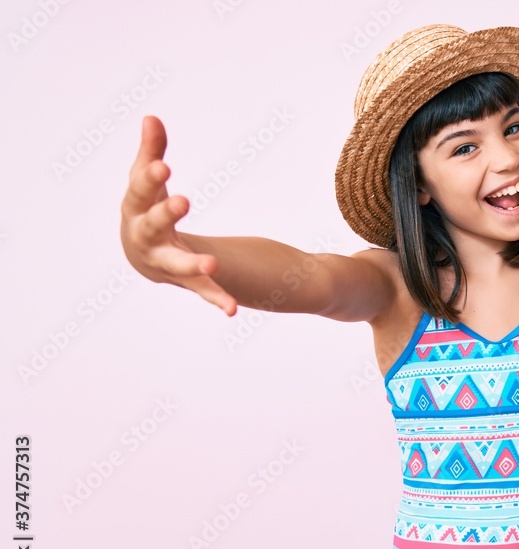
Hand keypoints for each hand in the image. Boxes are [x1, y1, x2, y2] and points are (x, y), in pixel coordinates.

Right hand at [120, 116, 237, 315]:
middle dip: (165, 214)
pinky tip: (232, 310)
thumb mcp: (147, 180)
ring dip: (193, 263)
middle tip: (182, 201)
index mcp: (135, 209)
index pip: (140, 192)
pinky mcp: (186, 280)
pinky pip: (201, 291)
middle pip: (152, 227)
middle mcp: (145, 238)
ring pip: (176, 264)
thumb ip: (151, 151)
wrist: (141, 254)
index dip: (150, 179)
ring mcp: (164, 262)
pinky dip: (216, 299)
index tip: (164, 165)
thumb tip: (151, 117)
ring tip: (212, 264)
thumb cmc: (144, 208)